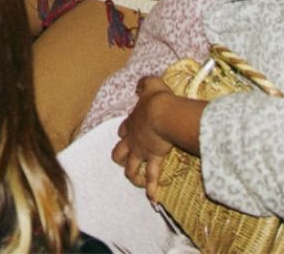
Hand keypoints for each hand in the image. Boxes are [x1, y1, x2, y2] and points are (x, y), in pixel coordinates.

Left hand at [113, 77, 177, 196]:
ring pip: (131, 168)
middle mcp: (133, 139)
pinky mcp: (153, 159)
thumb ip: (144, 83)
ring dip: (133, 176)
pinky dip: (152, 189)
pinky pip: (152, 177)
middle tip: (126, 161)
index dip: (124, 133)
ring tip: (136, 182)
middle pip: (120, 152)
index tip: (126, 134)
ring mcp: (141, 151)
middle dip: (122, 158)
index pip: (123, 130)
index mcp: (132, 123)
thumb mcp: (150, 85)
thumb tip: (139, 84)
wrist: (163, 113)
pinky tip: (153, 200)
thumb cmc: (157, 99)